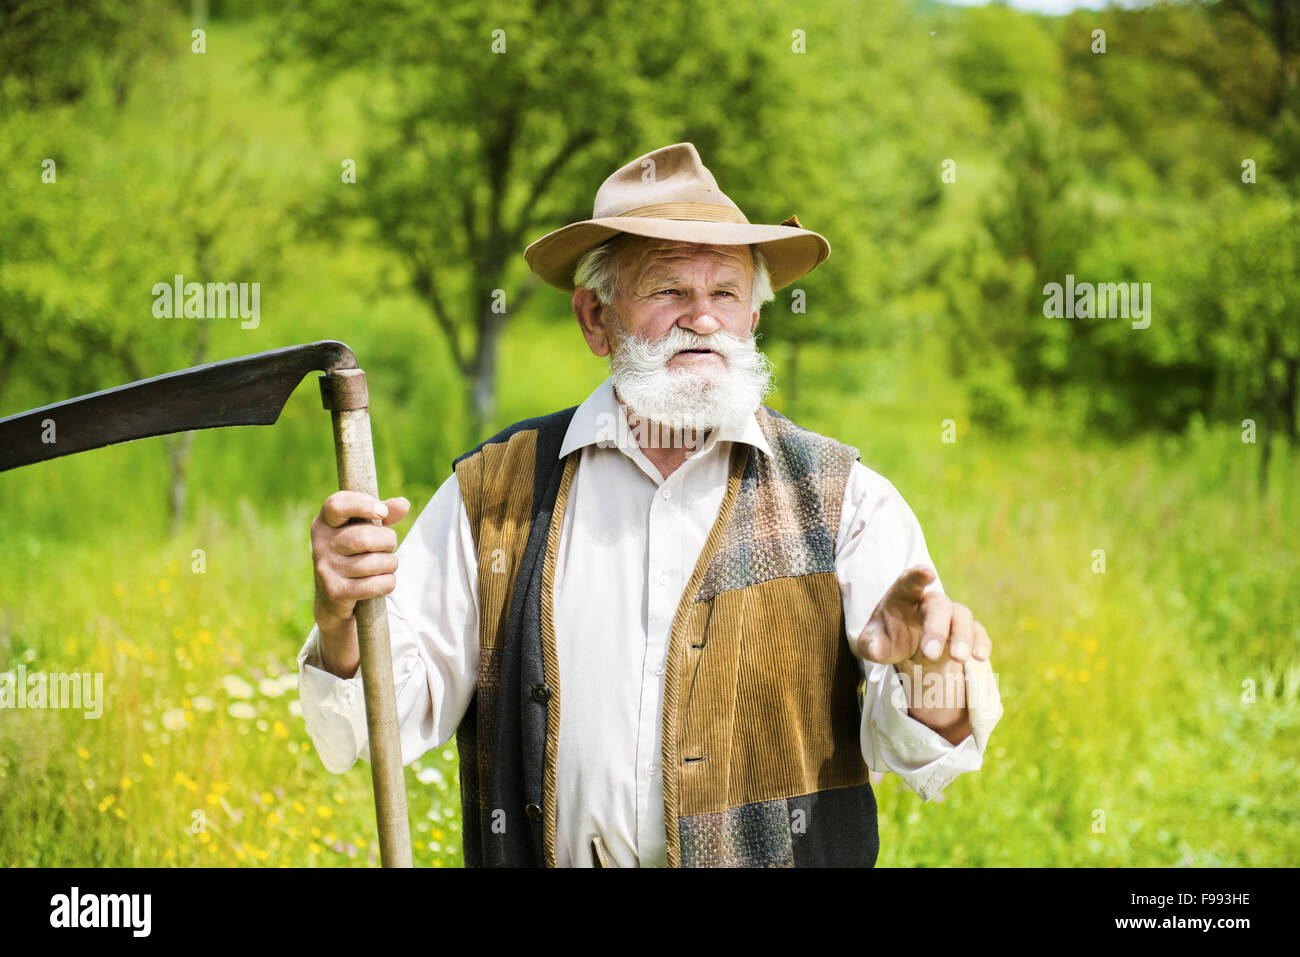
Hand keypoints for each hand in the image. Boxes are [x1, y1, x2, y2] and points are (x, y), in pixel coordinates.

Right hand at [310, 491, 409, 676]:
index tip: (381, 511)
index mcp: (324, 523)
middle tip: (389, 549)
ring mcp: (323, 570)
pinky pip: (374, 585)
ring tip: (386, 569)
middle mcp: (319, 545)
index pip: (337, 503)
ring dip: (390, 566)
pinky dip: (386, 585)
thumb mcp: (364, 535)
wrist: (333, 606)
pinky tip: (383, 586)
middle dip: (387, 543)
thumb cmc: (354, 560)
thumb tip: (402, 502)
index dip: (361, 505)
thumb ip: (382, 516)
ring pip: (374, 561)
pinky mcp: (334, 595)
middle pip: (366, 536)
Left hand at [853, 566, 991, 667]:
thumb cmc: (887, 639)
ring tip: (958, 658)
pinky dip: (981, 643)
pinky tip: (980, 657)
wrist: (909, 652)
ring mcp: (950, 615)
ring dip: (962, 637)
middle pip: (938, 605)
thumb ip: (870, 645)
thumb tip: (875, 649)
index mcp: (903, 596)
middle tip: (929, 654)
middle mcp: (930, 602)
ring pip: (962, 616)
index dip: (917, 576)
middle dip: (936, 629)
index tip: (927, 573)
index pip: (910, 581)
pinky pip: (978, 632)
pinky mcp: (966, 631)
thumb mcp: (872, 643)